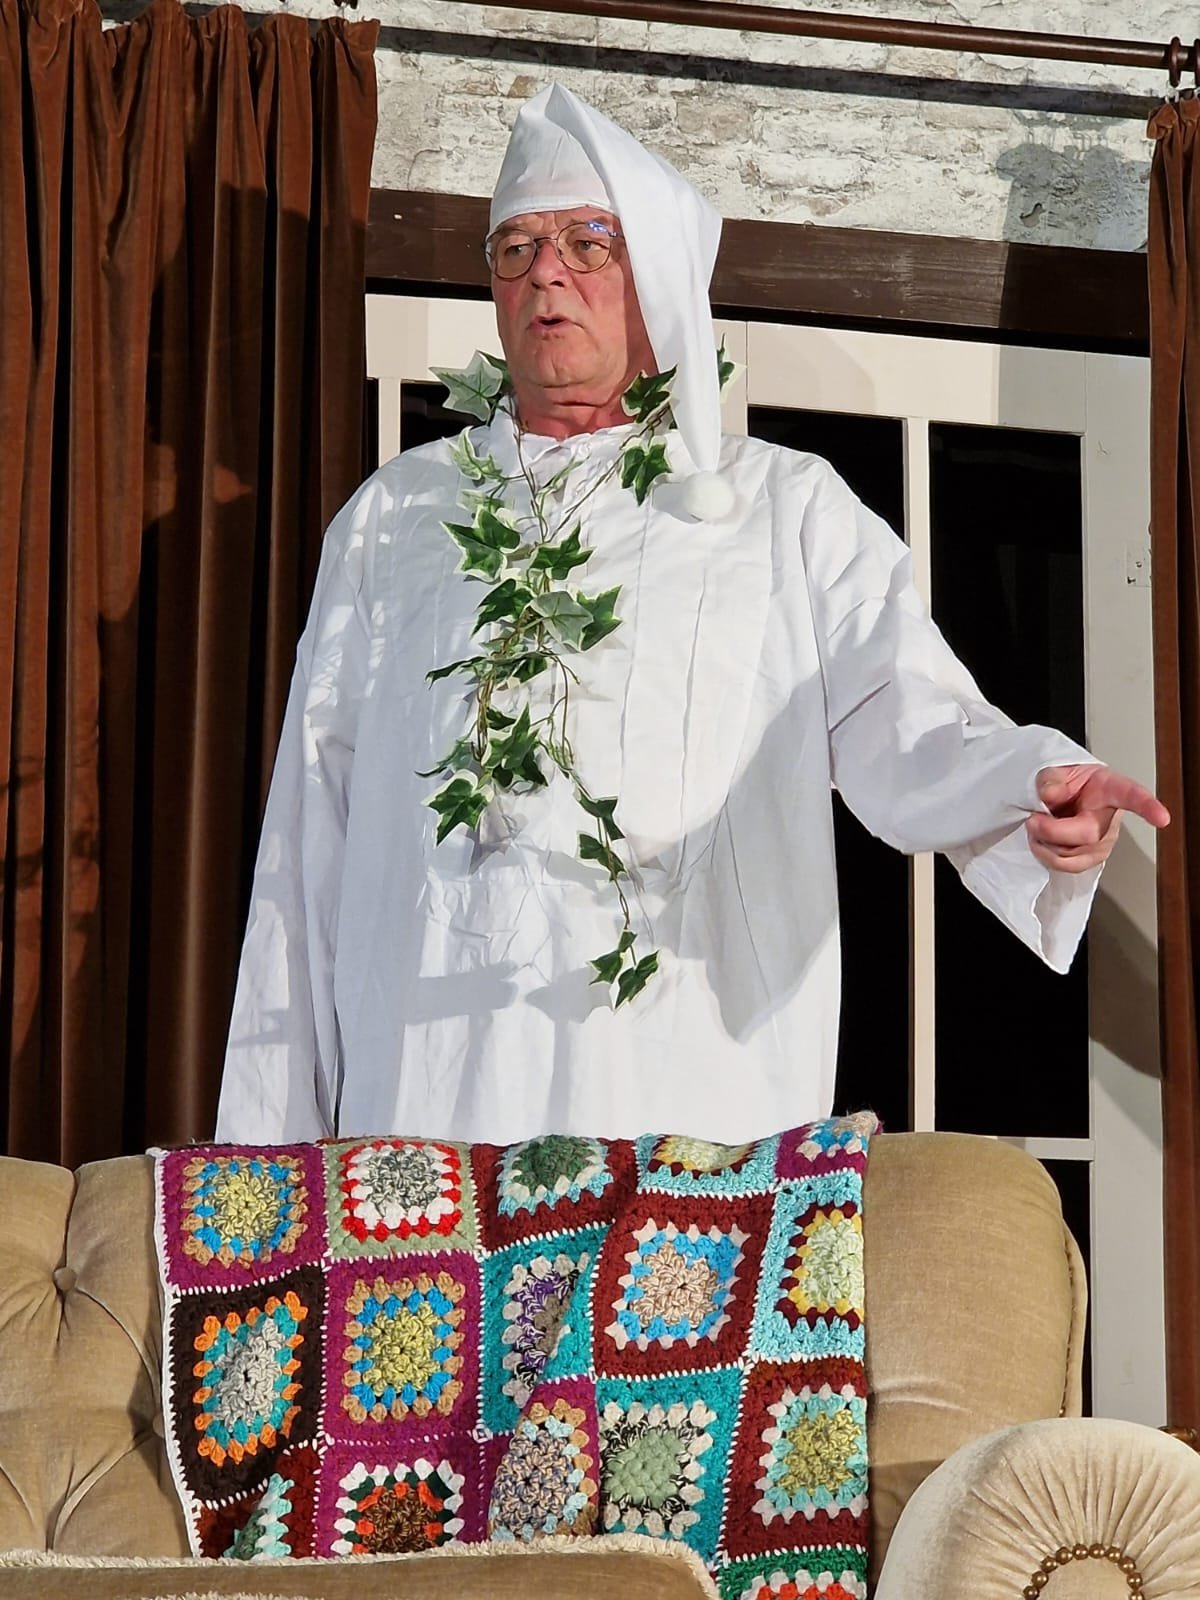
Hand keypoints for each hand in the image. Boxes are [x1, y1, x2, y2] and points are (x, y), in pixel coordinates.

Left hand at [1026, 764, 1169, 873]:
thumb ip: (1050, 777)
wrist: (1062, 798)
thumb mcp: (1058, 770)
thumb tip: (1049, 793)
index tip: (1162, 818)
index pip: (1132, 796)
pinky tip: (1040, 840)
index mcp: (1110, 789)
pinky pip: (1066, 867)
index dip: (1148, 807)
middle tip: (1033, 819)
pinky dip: (1045, 855)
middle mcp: (1111, 819)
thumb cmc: (1069, 783)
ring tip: (1036, 827)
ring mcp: (1102, 843)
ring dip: (1045, 845)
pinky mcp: (1090, 859)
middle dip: (1053, 831)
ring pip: (1074, 857)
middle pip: (1088, 835)